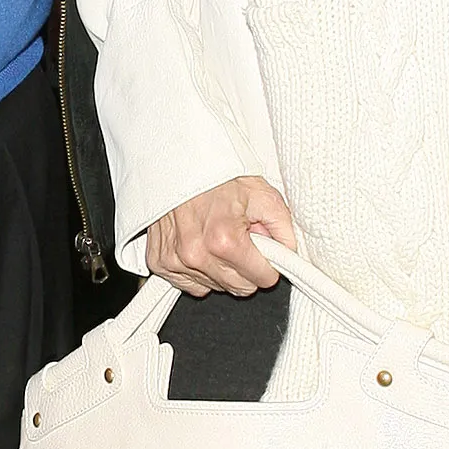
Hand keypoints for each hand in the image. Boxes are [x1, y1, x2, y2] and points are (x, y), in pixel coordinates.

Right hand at [144, 176, 297, 296]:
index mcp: (225, 240)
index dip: (268, 264)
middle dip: (245, 267)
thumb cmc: (215, 174)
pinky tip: (199, 244)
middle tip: (240, 239)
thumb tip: (289, 254)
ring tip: (217, 236)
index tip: (263, 252)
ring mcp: (175, 261)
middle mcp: (197, 255)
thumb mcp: (261, 194)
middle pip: (240, 287)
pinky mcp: (160, 263)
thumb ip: (283, 228)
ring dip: (221, 268)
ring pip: (215, 286)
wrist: (176, 161)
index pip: (262, 279)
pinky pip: (190, 284)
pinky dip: (198, 269)